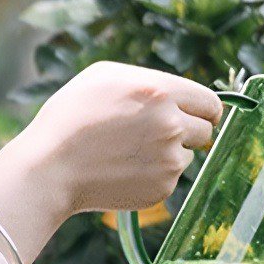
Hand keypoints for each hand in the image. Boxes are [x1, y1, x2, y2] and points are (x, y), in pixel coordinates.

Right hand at [19, 61, 223, 213]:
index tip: (201, 116)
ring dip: (170, 152)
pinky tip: (126, 168)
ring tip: (131, 151)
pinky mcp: (165, 186)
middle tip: (159, 133)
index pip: (211, 103)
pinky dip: (156, 174)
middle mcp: (172, 124)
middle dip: (189, 131)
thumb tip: (181, 95)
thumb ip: (151, 82)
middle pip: (206, 130)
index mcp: (160, 91)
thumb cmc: (73, 117)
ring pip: (188, 154)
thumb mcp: (106, 77)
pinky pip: (172, 176)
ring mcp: (170, 158)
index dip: (206, 110)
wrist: (52, 167)